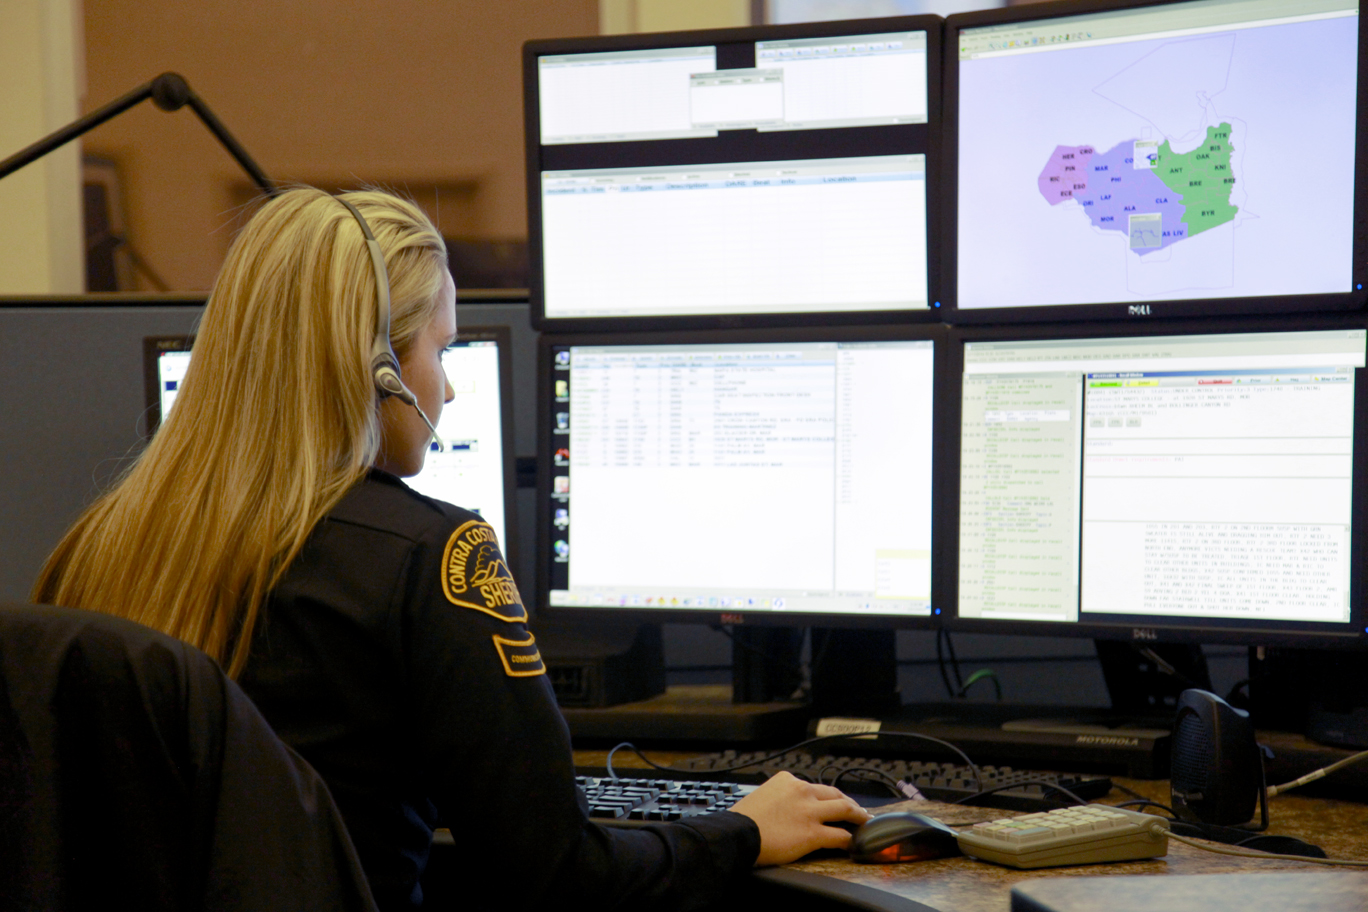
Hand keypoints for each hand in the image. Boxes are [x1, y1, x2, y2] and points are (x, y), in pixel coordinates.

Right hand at [730, 771, 871, 865]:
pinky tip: (852, 844)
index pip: (813, 786)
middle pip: (834, 793)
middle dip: (849, 802)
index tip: (830, 802)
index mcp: (787, 780)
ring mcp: (809, 811)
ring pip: (844, 808)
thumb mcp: (761, 796)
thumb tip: (784, 807)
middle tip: (857, 810)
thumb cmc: (743, 819)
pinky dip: (849, 839)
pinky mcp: (813, 833)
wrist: (737, 834)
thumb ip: (778, 797)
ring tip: (865, 821)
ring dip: (858, 815)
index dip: (826, 796)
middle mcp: (801, 790)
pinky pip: (839, 835)